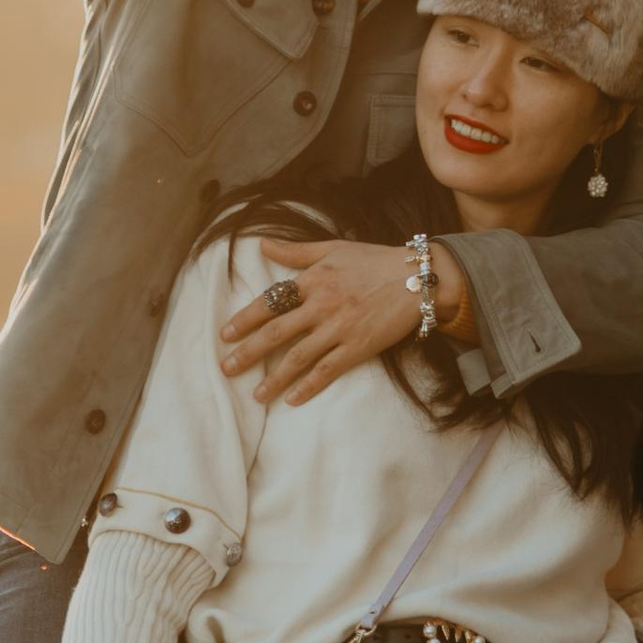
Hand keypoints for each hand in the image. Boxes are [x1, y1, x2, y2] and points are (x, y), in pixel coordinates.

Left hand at [218, 236, 464, 405]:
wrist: (418, 277)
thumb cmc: (374, 260)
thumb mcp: (333, 248)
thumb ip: (295, 251)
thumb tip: (261, 244)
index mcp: (313, 280)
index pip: (271, 302)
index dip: (245, 319)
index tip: (225, 334)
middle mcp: (322, 306)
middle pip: (277, 333)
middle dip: (249, 353)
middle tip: (226, 368)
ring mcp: (340, 329)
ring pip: (299, 357)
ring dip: (274, 378)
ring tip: (256, 394)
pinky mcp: (359, 347)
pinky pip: (328, 370)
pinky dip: (309, 386)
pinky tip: (292, 399)